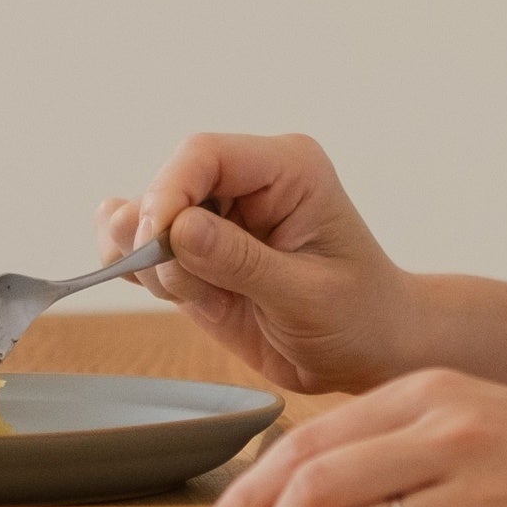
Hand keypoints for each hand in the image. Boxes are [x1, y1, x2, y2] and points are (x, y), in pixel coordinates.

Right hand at [99, 133, 422, 394]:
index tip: (153, 242)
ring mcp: (217, 218)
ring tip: (198, 298)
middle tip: (187, 290)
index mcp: (287, 170)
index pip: (204, 155)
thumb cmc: (359, 318)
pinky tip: (166, 291)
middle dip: (155, 239)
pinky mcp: (195, 255)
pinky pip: (140, 249)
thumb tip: (178, 230)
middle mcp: (246, 183)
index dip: (168, 193)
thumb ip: (243, 263)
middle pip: (166, 186)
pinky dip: (137, 272)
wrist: (369, 352)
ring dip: (147, 262)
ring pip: (141, 218)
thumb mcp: (309, 296)